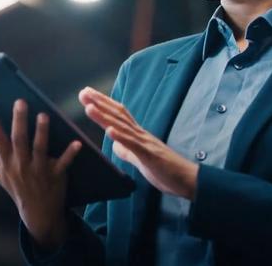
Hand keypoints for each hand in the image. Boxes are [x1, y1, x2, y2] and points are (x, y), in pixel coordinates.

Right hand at [0, 97, 81, 248]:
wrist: (37, 213)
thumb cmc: (16, 187)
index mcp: (6, 161)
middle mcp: (20, 164)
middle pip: (18, 140)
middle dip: (19, 121)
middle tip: (20, 101)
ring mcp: (38, 170)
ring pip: (39, 148)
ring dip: (42, 132)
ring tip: (44, 115)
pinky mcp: (56, 174)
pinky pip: (63, 163)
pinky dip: (70, 153)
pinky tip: (77, 142)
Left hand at [78, 87, 197, 199]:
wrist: (188, 179)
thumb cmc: (166, 170)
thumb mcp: (141, 159)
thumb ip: (128, 151)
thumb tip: (115, 146)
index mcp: (138, 135)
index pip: (118, 114)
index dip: (103, 103)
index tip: (88, 95)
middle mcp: (140, 134)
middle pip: (118, 115)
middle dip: (99, 103)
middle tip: (83, 93)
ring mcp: (145, 143)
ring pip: (122, 126)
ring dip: (105, 117)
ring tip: (89, 108)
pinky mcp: (149, 155)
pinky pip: (134, 145)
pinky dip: (121, 137)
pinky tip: (110, 131)